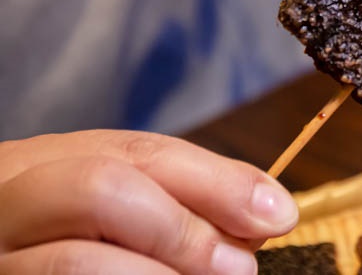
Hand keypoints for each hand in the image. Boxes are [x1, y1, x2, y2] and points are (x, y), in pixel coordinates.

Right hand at [0, 129, 297, 273]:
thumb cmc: (55, 237)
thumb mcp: (107, 201)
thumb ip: (179, 197)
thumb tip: (264, 213)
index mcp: (42, 162)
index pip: (141, 154)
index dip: (219, 182)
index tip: (278, 213)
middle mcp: (9, 202)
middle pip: (103, 192)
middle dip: (185, 230)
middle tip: (239, 267)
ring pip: (76, 262)